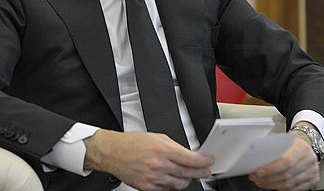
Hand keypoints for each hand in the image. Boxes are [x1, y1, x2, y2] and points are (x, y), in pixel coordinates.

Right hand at [84, 129, 214, 189]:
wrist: (113, 152)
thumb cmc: (133, 143)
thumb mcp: (157, 138)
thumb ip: (174, 147)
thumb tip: (189, 155)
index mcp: (163, 149)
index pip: (191, 159)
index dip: (204, 162)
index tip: (209, 161)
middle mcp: (159, 164)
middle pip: (188, 173)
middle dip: (200, 173)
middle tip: (206, 171)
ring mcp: (154, 178)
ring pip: (179, 184)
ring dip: (187, 180)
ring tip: (188, 175)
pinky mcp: (147, 188)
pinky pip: (167, 190)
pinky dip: (172, 186)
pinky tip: (172, 179)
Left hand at [247, 133, 319, 190]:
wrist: (305, 146)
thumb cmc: (291, 143)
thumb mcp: (283, 140)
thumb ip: (272, 147)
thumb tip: (255, 156)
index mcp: (301, 147)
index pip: (286, 161)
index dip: (271, 169)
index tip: (259, 172)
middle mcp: (309, 159)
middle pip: (287, 174)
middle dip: (268, 178)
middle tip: (256, 178)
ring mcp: (313, 171)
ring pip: (290, 184)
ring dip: (272, 185)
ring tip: (261, 182)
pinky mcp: (313, 180)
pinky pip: (296, 189)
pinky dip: (282, 189)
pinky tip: (273, 185)